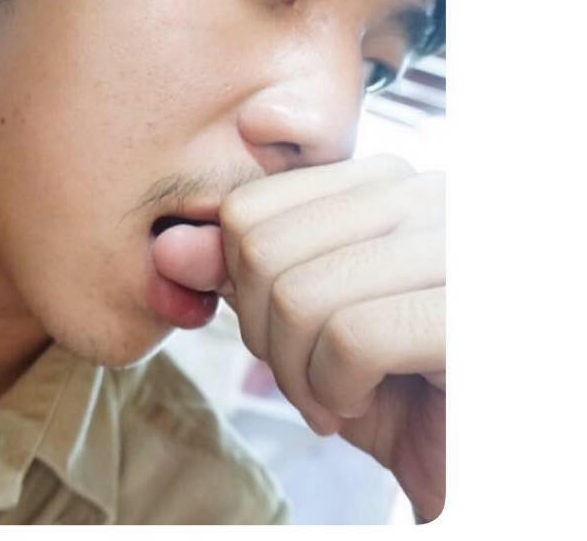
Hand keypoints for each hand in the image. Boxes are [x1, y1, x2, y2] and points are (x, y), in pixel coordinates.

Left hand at [151, 155, 445, 520]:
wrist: (478, 466)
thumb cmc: (398, 391)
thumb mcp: (305, 328)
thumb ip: (241, 276)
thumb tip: (170, 247)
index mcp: (389, 183)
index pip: (251, 205)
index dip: (242, 285)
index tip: (283, 336)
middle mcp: (431, 193)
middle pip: (264, 246)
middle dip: (265, 336)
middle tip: (310, 378)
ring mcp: (460, 243)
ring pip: (298, 292)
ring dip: (298, 372)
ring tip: (338, 395)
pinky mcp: (473, 309)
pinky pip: (352, 336)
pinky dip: (339, 389)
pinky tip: (373, 401)